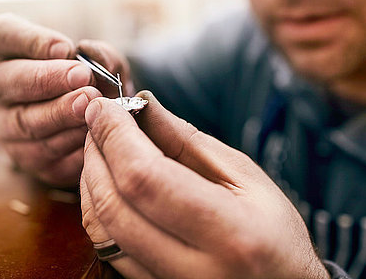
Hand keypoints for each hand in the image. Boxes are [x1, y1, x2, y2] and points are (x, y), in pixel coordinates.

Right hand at [0, 13, 131, 186]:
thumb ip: (99, 55)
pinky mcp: (24, 157)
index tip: (65, 47)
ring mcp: (5, 126)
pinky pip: (42, 154)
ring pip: (25, 122)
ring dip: (59, 114)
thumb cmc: (91, 81)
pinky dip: (68, 144)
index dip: (29, 39)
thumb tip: (95, 60)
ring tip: (90, 105)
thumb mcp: (100, 61)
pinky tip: (91, 135)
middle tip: (82, 77)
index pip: (0, 34)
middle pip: (8, 81)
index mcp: (7, 51)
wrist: (97, 121)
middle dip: (47, 79)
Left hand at [80, 92, 328, 278]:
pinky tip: (107, 182)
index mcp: (229, 233)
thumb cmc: (276, 234)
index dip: (115, 137)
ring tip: (101, 147)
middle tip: (98, 121)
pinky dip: (98, 208)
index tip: (104, 107)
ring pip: (100, 230)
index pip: (145, 178)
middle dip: (96, 153)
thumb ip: (188, 140)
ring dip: (90, 180)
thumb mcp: (246, 177)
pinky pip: (106, 248)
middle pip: (113, 204)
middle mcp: (193, 269)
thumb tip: (143, 103)